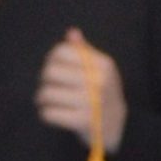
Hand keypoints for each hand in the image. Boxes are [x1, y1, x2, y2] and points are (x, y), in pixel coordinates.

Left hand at [36, 28, 125, 149]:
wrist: (118, 127)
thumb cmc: (104, 94)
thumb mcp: (101, 70)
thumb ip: (85, 52)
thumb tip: (71, 33)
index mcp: (103, 64)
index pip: (61, 51)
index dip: (51, 59)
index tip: (53, 68)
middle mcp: (98, 81)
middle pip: (50, 71)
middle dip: (44, 80)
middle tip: (47, 86)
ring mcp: (91, 102)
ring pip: (46, 93)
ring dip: (41, 99)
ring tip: (46, 101)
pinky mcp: (82, 121)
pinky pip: (48, 113)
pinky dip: (45, 113)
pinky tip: (52, 113)